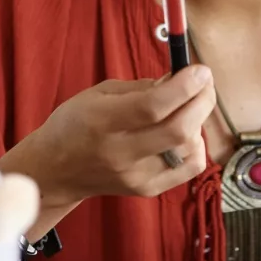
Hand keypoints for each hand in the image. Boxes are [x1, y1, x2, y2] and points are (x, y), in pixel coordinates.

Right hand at [0, 64, 216, 208]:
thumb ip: (143, 88)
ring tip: (185, 109)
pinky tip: (185, 134)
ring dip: (197, 121)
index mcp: (103, 121)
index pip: (153, 106)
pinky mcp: (147, 190)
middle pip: (178, 129)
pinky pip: (190, 167)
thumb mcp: (100, 93)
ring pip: (189, 147)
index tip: (200, 70)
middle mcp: (120, 152)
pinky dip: (196, 145)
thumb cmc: (77, 124)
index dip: (184, 86)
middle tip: (204, 84)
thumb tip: (181, 79)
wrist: (56, 170)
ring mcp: (136, 176)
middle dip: (202, 100)